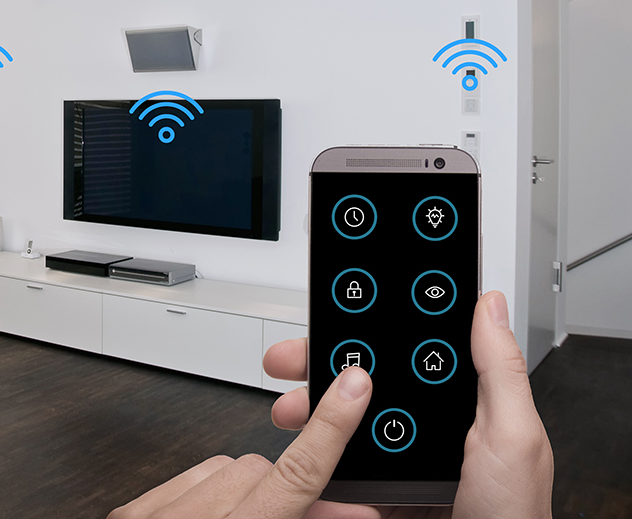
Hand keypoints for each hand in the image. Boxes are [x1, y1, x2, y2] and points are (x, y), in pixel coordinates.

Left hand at [108, 365, 377, 518]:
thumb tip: (346, 515)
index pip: (295, 476)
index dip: (330, 428)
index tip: (353, 385)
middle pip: (263, 473)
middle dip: (292, 494)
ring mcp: (152, 514)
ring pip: (226, 470)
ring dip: (252, 493)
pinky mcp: (130, 511)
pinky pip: (187, 479)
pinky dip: (210, 494)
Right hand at [265, 291, 553, 518]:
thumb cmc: (514, 517)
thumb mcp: (513, 438)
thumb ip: (499, 372)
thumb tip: (488, 304)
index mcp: (460, 407)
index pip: (407, 351)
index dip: (368, 330)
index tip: (333, 316)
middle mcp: (426, 430)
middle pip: (362, 384)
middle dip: (319, 368)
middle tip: (288, 364)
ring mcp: (399, 463)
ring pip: (342, 425)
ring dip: (309, 414)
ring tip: (289, 413)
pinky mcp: (378, 494)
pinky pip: (337, 471)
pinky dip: (315, 461)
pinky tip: (302, 453)